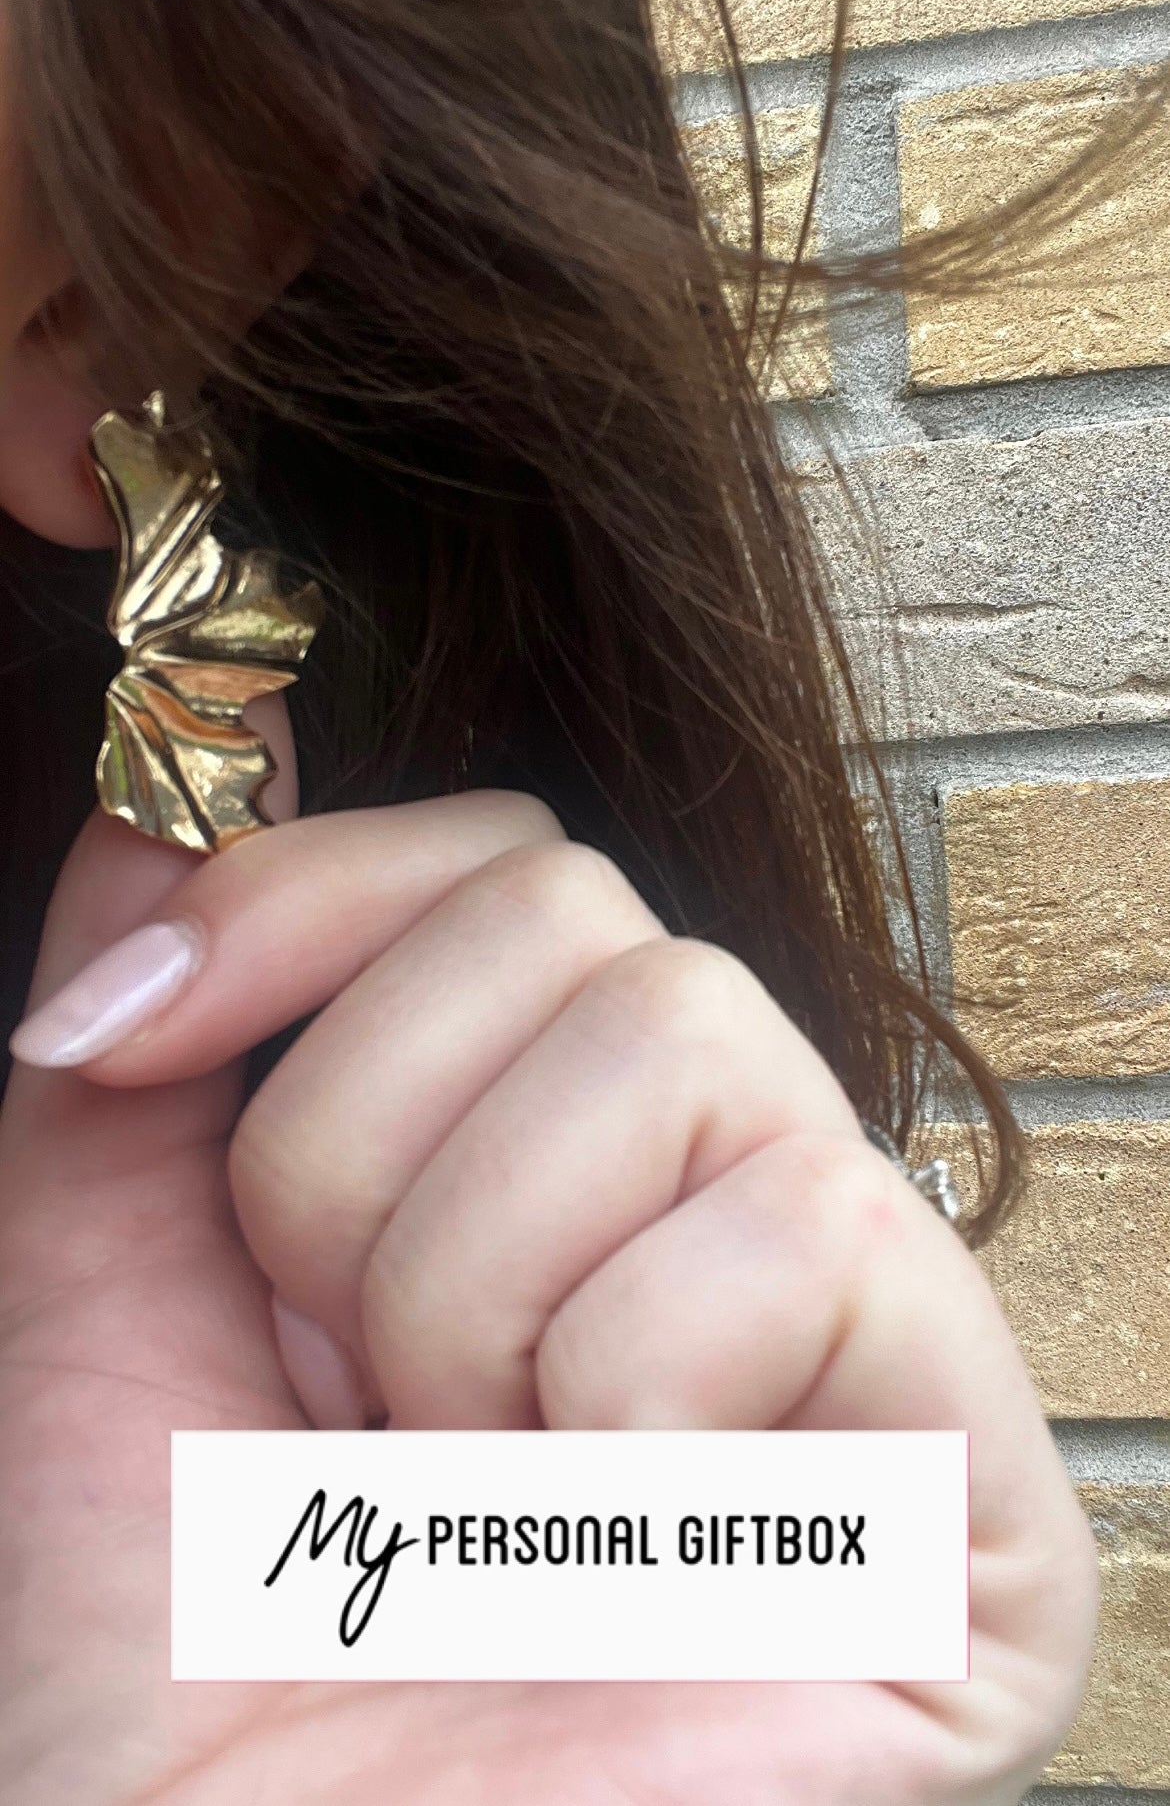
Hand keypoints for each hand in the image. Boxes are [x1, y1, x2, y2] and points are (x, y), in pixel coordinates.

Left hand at [0, 747, 1097, 1803]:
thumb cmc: (189, 1667)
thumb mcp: (105, 1290)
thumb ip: (156, 1016)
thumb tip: (183, 771)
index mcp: (550, 1155)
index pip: (504, 860)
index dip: (305, 899)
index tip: (118, 1039)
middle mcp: (726, 1197)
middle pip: (584, 915)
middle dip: (359, 1156)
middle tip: (339, 1383)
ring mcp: (867, 1320)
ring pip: (688, 1038)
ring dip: (477, 1295)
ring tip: (467, 1494)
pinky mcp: (976, 1468)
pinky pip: (808, 1230)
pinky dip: (628, 1410)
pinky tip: (615, 1561)